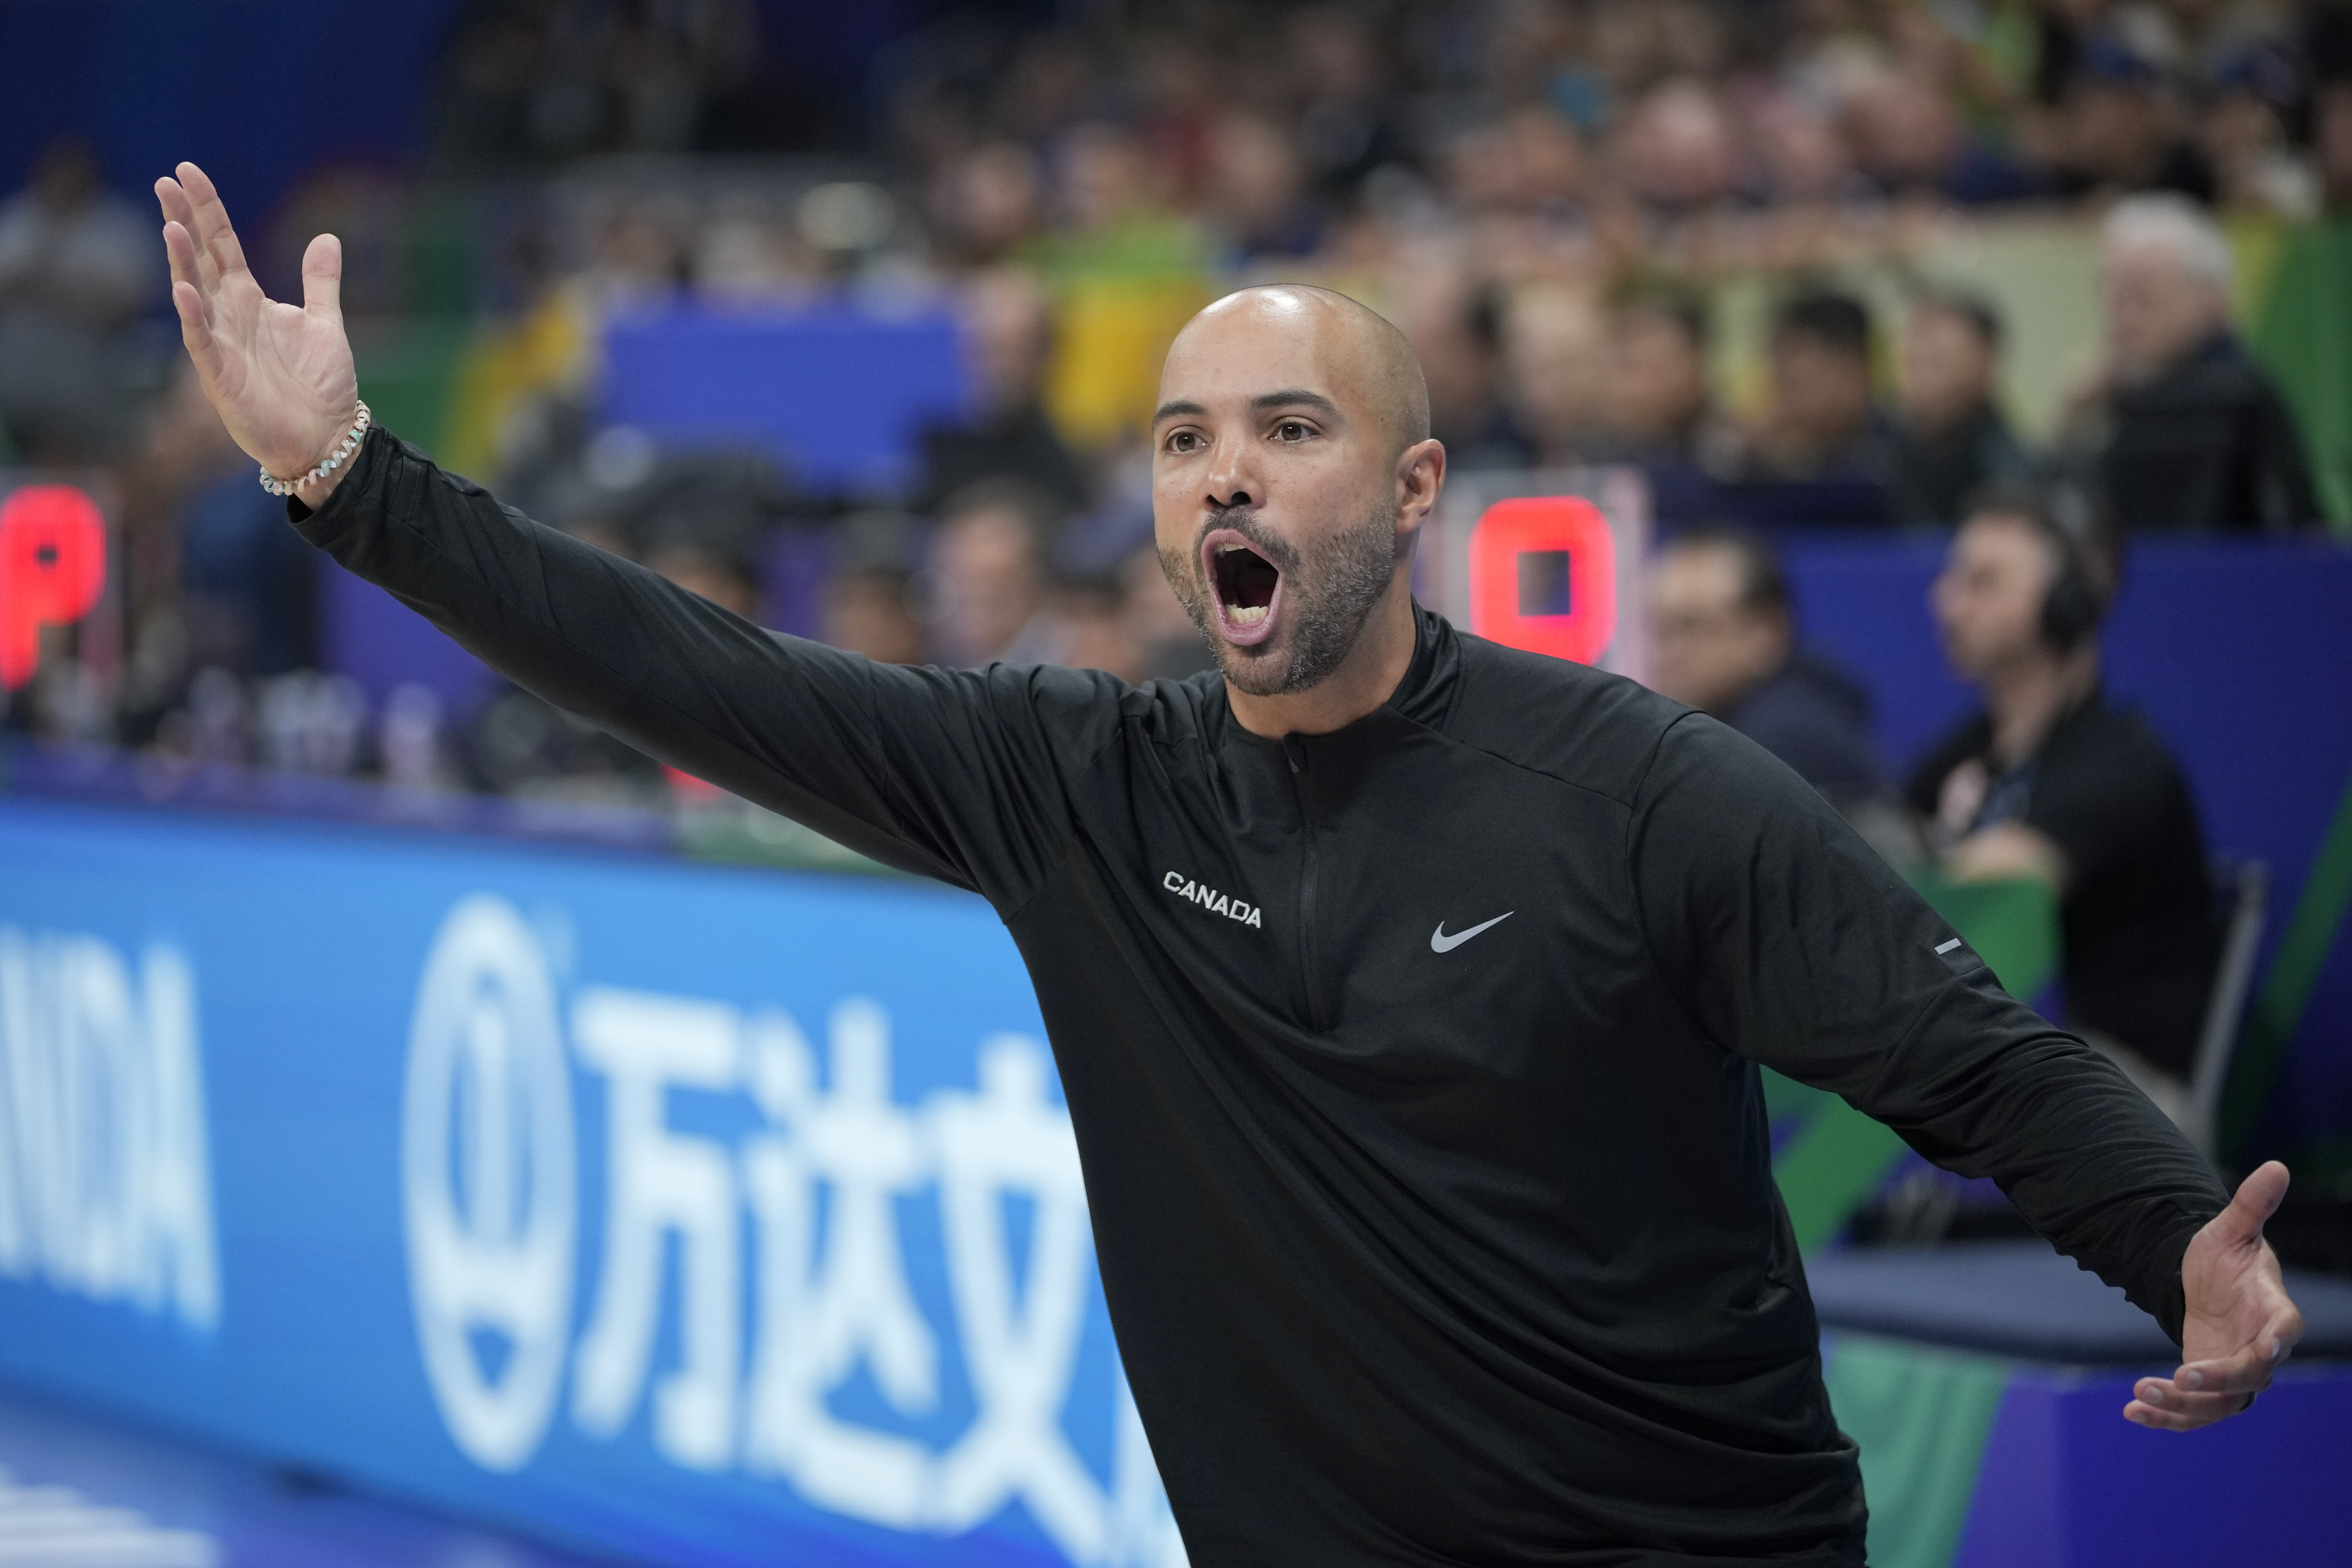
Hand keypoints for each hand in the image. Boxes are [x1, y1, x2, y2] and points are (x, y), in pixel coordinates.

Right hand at [156, 162, 358, 502]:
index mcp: (250, 300)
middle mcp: (229, 316)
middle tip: (165, 183)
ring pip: (194, 294)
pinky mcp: (221, 376)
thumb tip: (327, 237)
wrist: (328, 438)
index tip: (187, 172)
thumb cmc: (322, 387)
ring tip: (171, 226)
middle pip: (200, 259)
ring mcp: (221, 344)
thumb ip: (321, 282)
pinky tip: (183, 290)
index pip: (222, 244)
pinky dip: (193, 317)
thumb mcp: (326, 324)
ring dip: (182, 262)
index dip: (207, 209)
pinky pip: (202, 342)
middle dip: (184, 221)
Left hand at [2126, 1161, 2302, 1430]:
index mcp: (2275, 1314)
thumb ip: (2252, 1205)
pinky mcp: (2213, 1387)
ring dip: (2181, 1407)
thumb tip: (2277, 1166)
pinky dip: (2168, 1417)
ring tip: (2136, 1398)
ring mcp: (2239, 1375)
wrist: (2212, 1282)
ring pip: (2219, 1405)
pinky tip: (2132, 1413)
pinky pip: (2197, 1411)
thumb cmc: (2228, 1256)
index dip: (2266, 1350)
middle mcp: (2263, 1351)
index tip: (2249, 1357)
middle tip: (2170, 1379)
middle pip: (2248, 1380)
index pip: (2280, 1337)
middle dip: (2212, 1384)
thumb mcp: (2232, 1229)